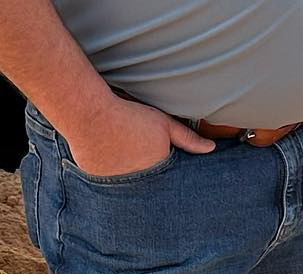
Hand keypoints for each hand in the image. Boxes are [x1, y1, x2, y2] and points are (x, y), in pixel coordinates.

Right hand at [62, 95, 214, 178]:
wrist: (92, 117)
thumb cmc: (131, 118)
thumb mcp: (164, 125)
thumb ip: (188, 139)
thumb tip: (211, 148)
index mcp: (158, 169)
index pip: (170, 179)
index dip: (169, 170)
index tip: (167, 165)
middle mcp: (139, 182)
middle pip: (151, 183)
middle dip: (151, 177)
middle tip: (144, 157)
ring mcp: (117, 185)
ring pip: (131, 184)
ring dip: (131, 177)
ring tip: (126, 157)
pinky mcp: (99, 183)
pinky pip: (111, 183)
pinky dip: (113, 175)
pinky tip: (110, 160)